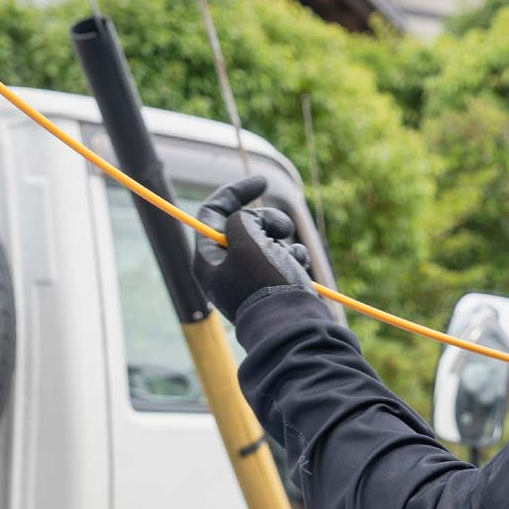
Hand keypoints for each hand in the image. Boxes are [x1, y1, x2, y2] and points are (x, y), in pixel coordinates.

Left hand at [191, 175, 314, 321]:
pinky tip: (299, 269)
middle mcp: (226, 268)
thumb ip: (241, 219)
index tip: (262, 182)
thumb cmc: (265, 284)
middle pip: (245, 223)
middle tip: (280, 230)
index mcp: (208, 259)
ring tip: (291, 258)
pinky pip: (285, 256)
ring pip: (269, 238)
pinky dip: (295, 257)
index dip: (235, 192)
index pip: (212, 212)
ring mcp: (251, 277)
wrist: (293, 326)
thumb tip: (252, 222)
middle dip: (268, 220)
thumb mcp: (246, 240)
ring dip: (285, 240)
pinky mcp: (274, 285)